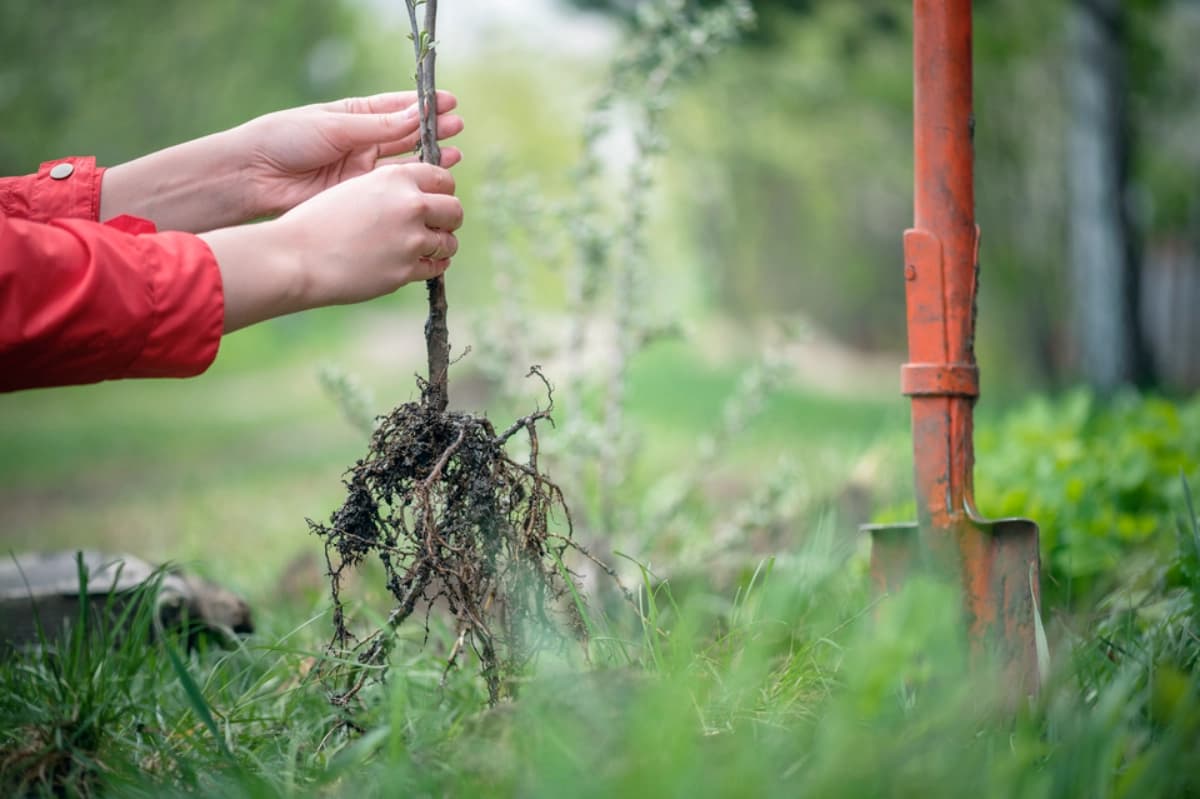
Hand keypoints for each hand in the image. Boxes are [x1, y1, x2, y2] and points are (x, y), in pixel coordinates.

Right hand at [200, 163, 461, 331]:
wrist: (297, 256)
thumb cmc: (318, 221)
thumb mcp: (356, 188)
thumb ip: (390, 189)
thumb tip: (419, 198)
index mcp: (396, 178)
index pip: (442, 178)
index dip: (442, 189)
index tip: (437, 198)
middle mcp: (410, 205)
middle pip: (454, 209)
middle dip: (449, 217)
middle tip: (438, 225)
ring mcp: (410, 240)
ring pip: (449, 242)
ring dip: (443, 244)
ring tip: (430, 247)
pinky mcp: (406, 271)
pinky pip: (436, 267)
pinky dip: (434, 265)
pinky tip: (425, 263)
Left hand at [237, 90, 463, 217]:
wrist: (254, 176)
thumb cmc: (287, 139)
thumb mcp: (336, 126)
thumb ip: (378, 126)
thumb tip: (417, 116)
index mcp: (353, 117)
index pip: (396, 109)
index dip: (423, 107)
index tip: (449, 103)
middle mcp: (361, 143)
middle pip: (405, 136)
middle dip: (432, 131)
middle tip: (457, 127)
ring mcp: (361, 171)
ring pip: (403, 163)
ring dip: (429, 158)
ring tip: (455, 153)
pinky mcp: (358, 196)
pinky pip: (392, 190)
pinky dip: (413, 186)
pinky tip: (432, 180)